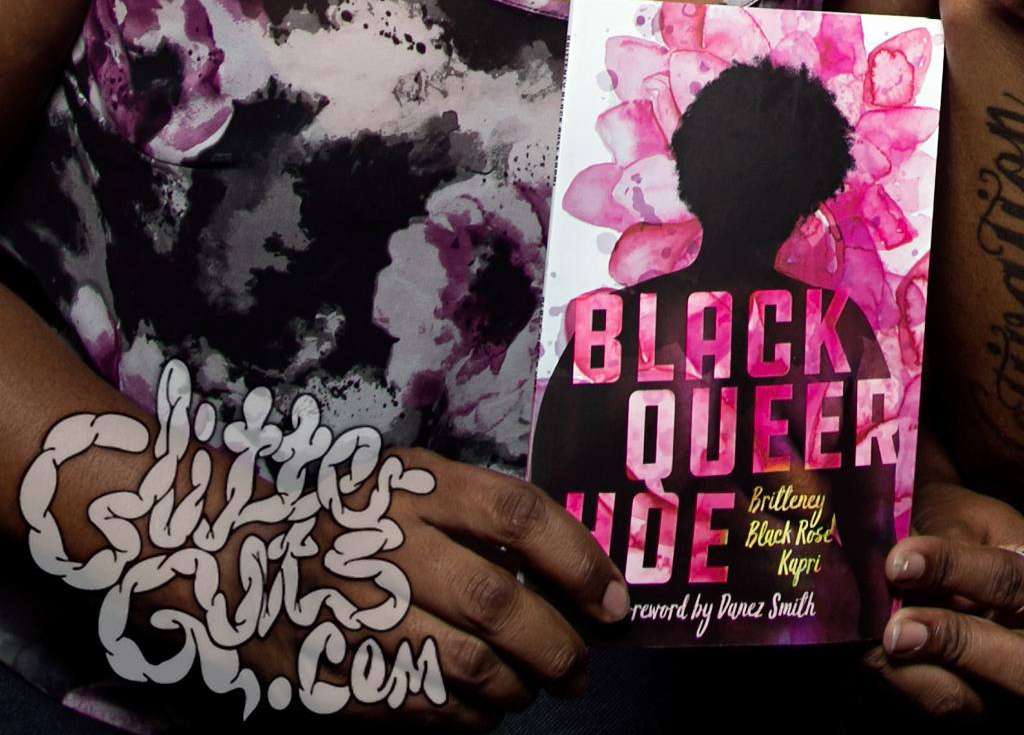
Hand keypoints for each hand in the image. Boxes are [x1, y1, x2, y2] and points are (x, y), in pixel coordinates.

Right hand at [131, 450, 625, 724]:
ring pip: (465, 666)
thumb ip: (480, 513)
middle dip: (555, 643)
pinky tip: (483, 712)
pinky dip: (468, 719)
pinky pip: (424, 709)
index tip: (613, 599)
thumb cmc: (354, 521)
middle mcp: (385, 545)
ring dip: (517, 687)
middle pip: (495, 601)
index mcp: (413, 485)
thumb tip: (576, 568)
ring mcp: (355, 614)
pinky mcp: (335, 676)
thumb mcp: (410, 484)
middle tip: (581, 664)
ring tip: (534, 688)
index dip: (577, 558)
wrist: (239, 564)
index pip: (516, 512)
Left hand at [868, 480, 1023, 715]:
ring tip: (876, 641)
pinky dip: (898, 682)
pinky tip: (871, 653)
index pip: (1013, 583)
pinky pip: (934, 708)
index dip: (954, 571)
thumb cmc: (967, 528)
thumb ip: (941, 543)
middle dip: (954, 644)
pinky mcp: (973, 707)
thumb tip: (893, 565)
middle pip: (1023, 667)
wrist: (956, 547)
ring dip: (915, 673)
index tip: (899, 560)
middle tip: (896, 627)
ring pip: (971, 700)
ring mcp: (1011, 687)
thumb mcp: (964, 517)